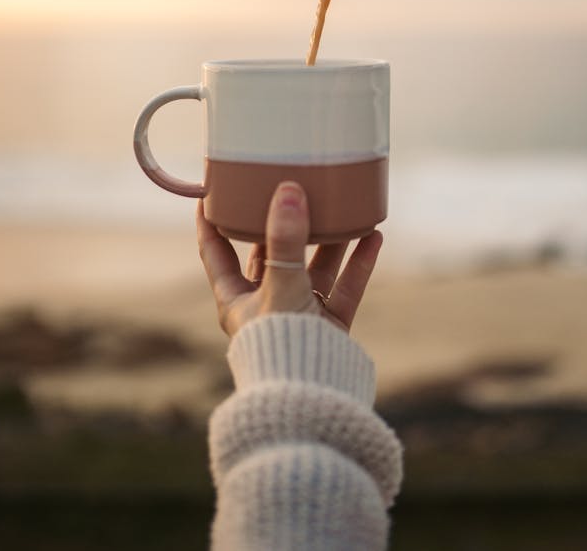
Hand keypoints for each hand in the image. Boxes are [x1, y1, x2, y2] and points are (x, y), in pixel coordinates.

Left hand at [197, 181, 382, 337]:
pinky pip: (344, 289)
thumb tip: (289, 191)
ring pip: (313, 267)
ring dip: (327, 238)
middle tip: (291, 184)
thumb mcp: (280, 287)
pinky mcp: (329, 329)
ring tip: (340, 204)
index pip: (216, 250)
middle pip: (271, 253)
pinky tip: (372, 235)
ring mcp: (299, 316)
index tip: (213, 188)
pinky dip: (358, 264)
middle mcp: (265, 305)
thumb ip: (285, 240)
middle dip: (282, 220)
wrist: (312, 403)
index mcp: (236, 298)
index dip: (213, 219)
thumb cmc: (280, 348)